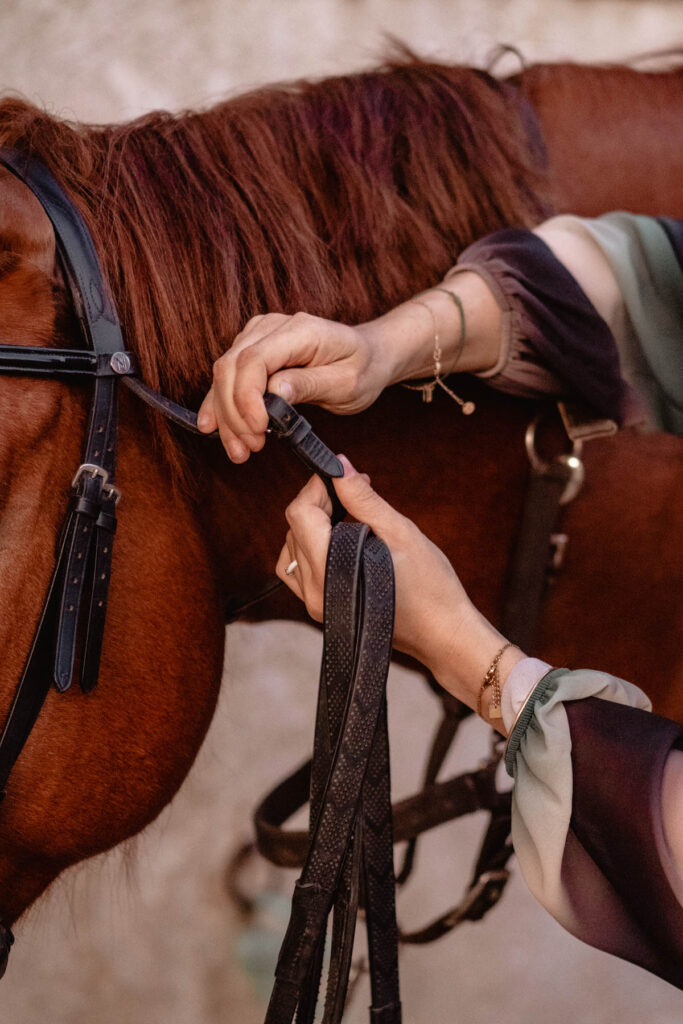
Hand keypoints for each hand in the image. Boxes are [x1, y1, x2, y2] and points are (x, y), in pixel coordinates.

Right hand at [196, 312, 388, 462]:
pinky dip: (220, 405)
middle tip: (247, 450)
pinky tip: (213, 428)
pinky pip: (227, 377)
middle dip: (233, 413)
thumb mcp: (346, 383)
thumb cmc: (362, 368)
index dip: (247, 398)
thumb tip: (273, 393)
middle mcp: (272, 326)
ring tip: (238, 450)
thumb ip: (309, 384)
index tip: (258, 431)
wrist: (368, 355)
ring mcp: (258, 334)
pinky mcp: (252, 349)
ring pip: (224, 374)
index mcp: (301, 330)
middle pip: (231, 367)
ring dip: (225, 415)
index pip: (254, 360)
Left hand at [276, 457, 522, 712]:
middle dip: (319, 503)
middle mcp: (314, 592)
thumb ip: (363, 499)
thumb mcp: (400, 533)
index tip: (342, 477)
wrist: (442, 634)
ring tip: (346, 516)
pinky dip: (311, 548)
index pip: (300, 515)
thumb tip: (340, 465)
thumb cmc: (430, 587)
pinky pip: (299, 571)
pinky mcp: (321, 609)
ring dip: (312, 525)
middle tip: (353, 492)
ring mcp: (315, 605)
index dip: (317, 488)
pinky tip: (338, 541)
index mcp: (331, 572)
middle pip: (294, 529)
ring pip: (292, 549)